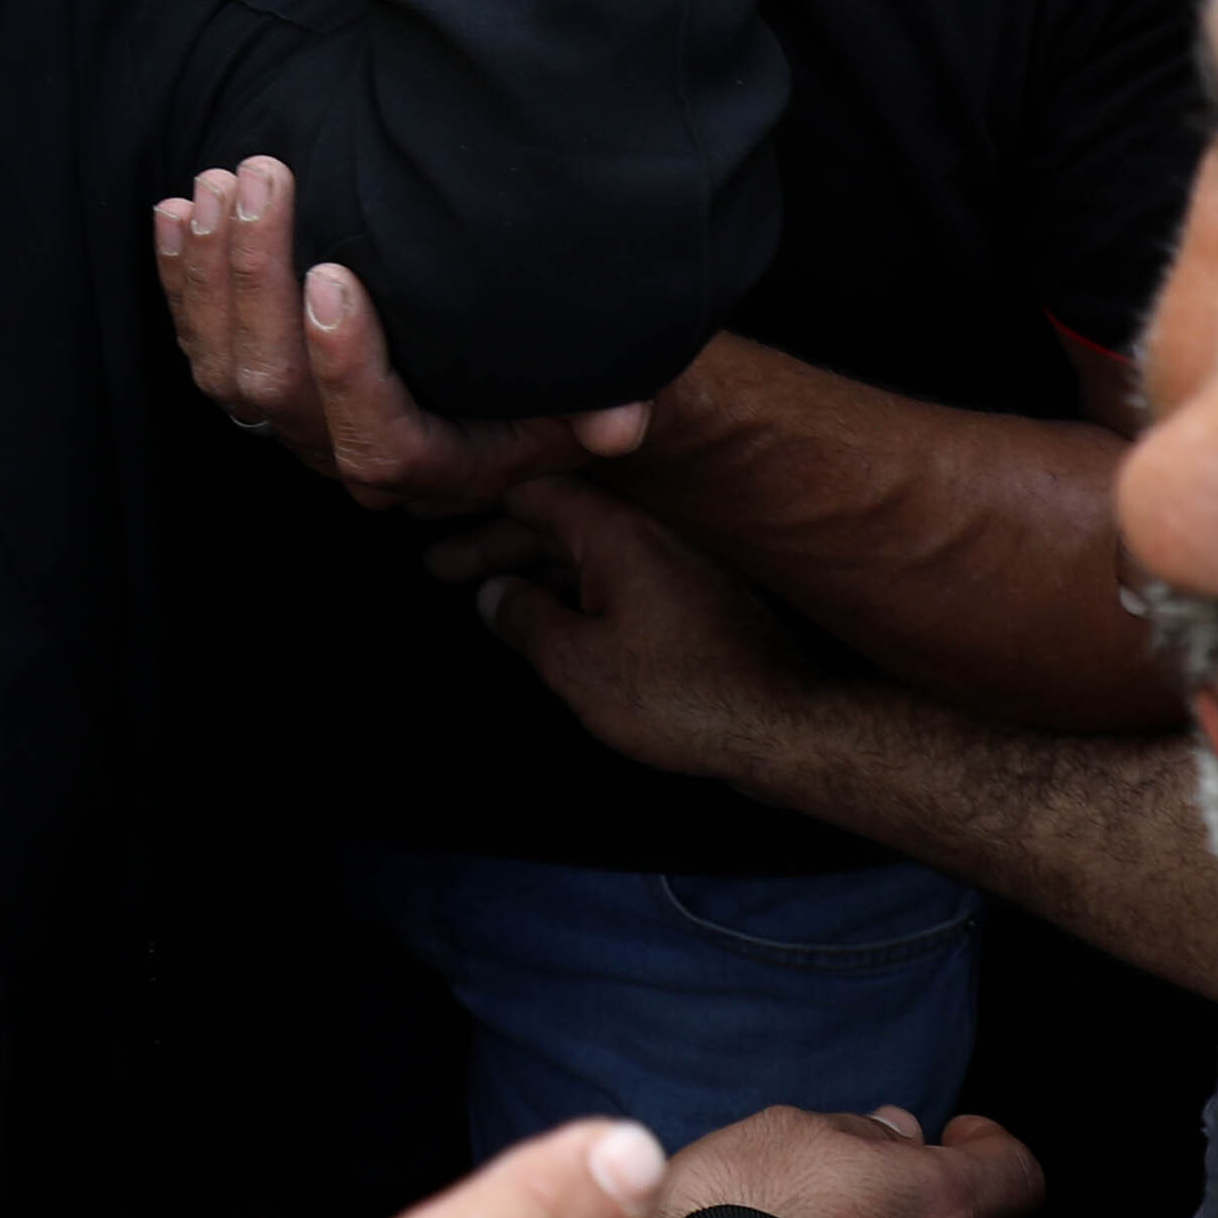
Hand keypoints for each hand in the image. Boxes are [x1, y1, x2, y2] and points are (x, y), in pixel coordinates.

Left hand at [155, 156, 649, 515]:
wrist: (518, 386)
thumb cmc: (561, 376)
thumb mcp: (605, 388)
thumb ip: (615, 402)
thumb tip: (620, 422)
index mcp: (432, 466)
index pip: (373, 438)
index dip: (344, 366)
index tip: (330, 276)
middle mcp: (349, 453)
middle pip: (275, 391)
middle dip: (257, 281)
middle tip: (263, 180)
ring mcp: (296, 420)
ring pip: (225, 371)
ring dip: (212, 274)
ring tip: (220, 183)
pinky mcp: (259, 383)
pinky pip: (200, 343)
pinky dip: (180, 280)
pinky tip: (175, 212)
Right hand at [457, 473, 818, 786]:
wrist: (784, 727)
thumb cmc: (680, 694)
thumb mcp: (577, 664)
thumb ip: (525, 620)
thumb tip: (494, 595)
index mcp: (616, 532)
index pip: (533, 490)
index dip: (478, 504)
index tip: (434, 522)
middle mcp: (650, 533)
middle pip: (557, 521)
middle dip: (496, 544)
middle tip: (437, 568)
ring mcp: (678, 565)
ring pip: (590, 552)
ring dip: (536, 570)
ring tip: (488, 598)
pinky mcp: (697, 600)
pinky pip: (620, 577)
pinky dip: (577, 589)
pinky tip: (556, 621)